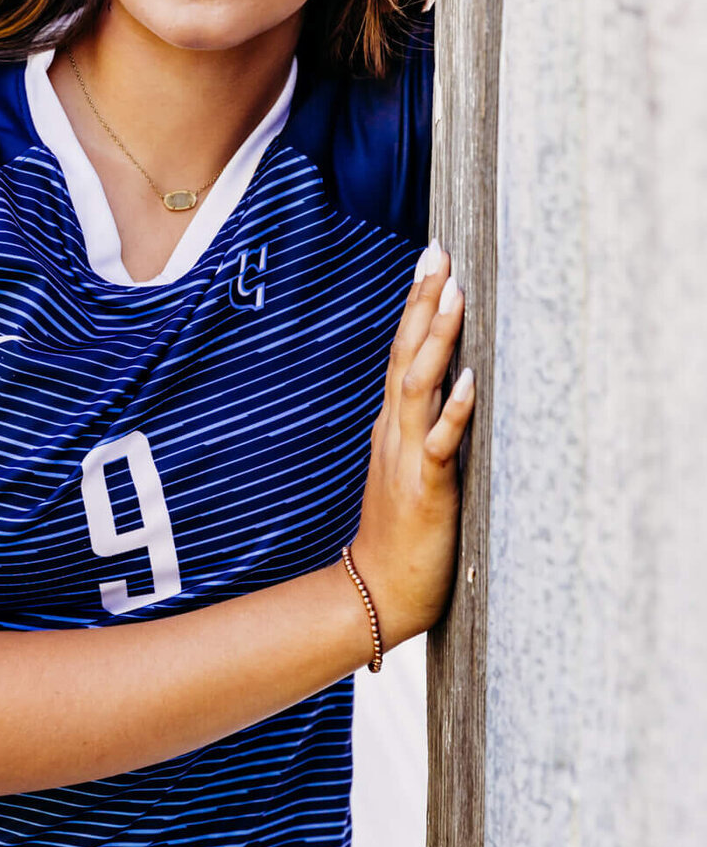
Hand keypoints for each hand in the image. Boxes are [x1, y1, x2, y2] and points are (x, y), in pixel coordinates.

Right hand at [350, 241, 474, 651]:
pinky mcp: (424, 488)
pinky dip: (454, 411)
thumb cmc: (400, 534)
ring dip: (436, 340)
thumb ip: (421, 427)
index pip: (403, 352)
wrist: (377, 591)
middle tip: (437, 254)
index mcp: (392, 425)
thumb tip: (446, 387)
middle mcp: (395, 431)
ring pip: (419, 387)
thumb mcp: (407, 468)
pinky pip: (438, 444)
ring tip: (452, 296)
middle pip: (406, 355)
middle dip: (423, 303)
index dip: (416, 305)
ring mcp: (406, 457)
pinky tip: (470, 382)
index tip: (431, 259)